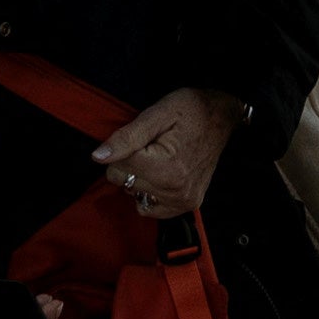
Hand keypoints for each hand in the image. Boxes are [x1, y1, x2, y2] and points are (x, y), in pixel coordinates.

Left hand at [91, 87, 235, 216]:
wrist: (221, 116)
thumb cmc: (190, 109)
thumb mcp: (156, 114)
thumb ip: (126, 137)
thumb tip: (98, 157)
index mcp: (167, 168)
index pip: (117, 166)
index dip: (123, 147)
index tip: (144, 137)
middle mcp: (175, 190)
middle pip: (123, 181)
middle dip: (130, 162)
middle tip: (152, 146)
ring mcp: (182, 200)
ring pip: (133, 194)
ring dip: (138, 177)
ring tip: (157, 159)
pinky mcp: (187, 204)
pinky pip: (150, 208)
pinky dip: (148, 193)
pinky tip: (158, 176)